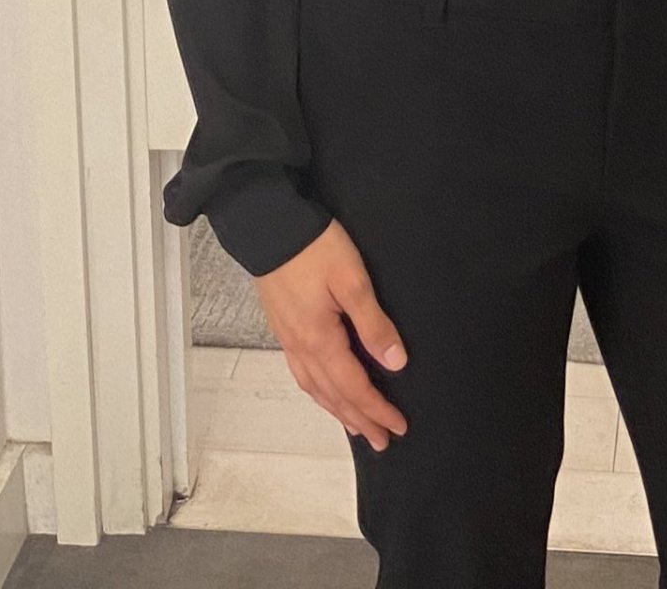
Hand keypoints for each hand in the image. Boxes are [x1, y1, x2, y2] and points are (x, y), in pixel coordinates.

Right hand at [254, 217, 408, 451]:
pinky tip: (324, 390)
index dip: (378, 409)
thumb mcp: (352, 280)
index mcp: (320, 340)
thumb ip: (373, 324)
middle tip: (382, 440)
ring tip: (357, 426)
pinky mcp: (283, 327)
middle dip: (360, 420)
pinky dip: (318, 391)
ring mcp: (288, 338)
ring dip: (338, 410)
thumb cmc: (312, 247)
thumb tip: (396, 363)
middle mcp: (301, 347)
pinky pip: (303, 373)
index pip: (354, 387)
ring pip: (315, 388)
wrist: (268, 225)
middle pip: (334, 395)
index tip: (398, 426)